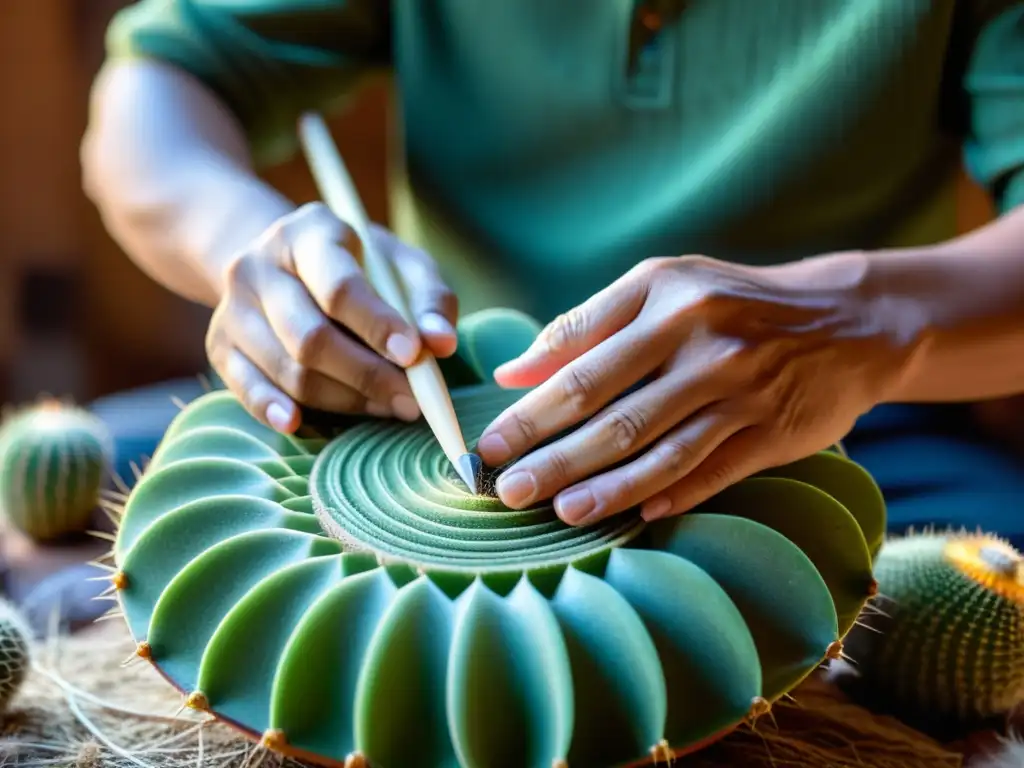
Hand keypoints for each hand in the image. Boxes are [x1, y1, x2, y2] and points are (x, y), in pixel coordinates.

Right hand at [206, 202, 456, 432]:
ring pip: (287, 370)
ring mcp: (233, 308)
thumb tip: (441, 343)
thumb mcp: (400, 264)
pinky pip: (246, 388)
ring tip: (389, 406)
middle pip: (309, 337)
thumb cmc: (358, 266)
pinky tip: (301, 424)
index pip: (339, 286)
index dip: (378, 325)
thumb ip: (429, 299)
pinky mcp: (220, 345)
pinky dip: (274, 409)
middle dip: (367, 375)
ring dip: (343, 399)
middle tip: (412, 399)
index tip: (415, 356)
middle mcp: (259, 266)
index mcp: (307, 233)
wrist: (280, 259)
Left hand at [475, 253, 915, 524]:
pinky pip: (712, 471)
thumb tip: (514, 373)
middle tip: (506, 490)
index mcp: (665, 298)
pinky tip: (631, 518)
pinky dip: (670, 495)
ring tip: (558, 512)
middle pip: (613, 412)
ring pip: (660, 450)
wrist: (847, 318)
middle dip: (552, 456)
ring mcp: (740, 390)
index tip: (488, 446)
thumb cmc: (732, 302)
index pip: (580, 362)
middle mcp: (702, 341)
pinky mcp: (772, 431)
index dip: (530, 410)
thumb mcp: (663, 288)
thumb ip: (585, 326)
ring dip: (604, 488)